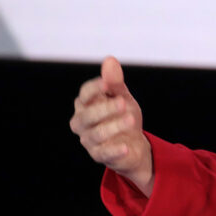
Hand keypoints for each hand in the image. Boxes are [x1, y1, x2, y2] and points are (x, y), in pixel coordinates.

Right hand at [70, 56, 153, 194]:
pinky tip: (126, 147)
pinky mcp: (99, 155)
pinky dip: (115, 150)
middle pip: (88, 115)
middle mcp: (82, 122)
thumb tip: (109, 59)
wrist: (133, 144)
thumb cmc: (123, 116)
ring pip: (97, 133)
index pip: (84, 94)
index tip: (107, 84)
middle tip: (124, 103)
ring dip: (114, 126)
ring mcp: (89, 140)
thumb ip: (115, 82)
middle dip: (106, 109)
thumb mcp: (122, 97)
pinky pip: (104, 153)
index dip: (94, 88)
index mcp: (86, 104)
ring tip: (131, 120)